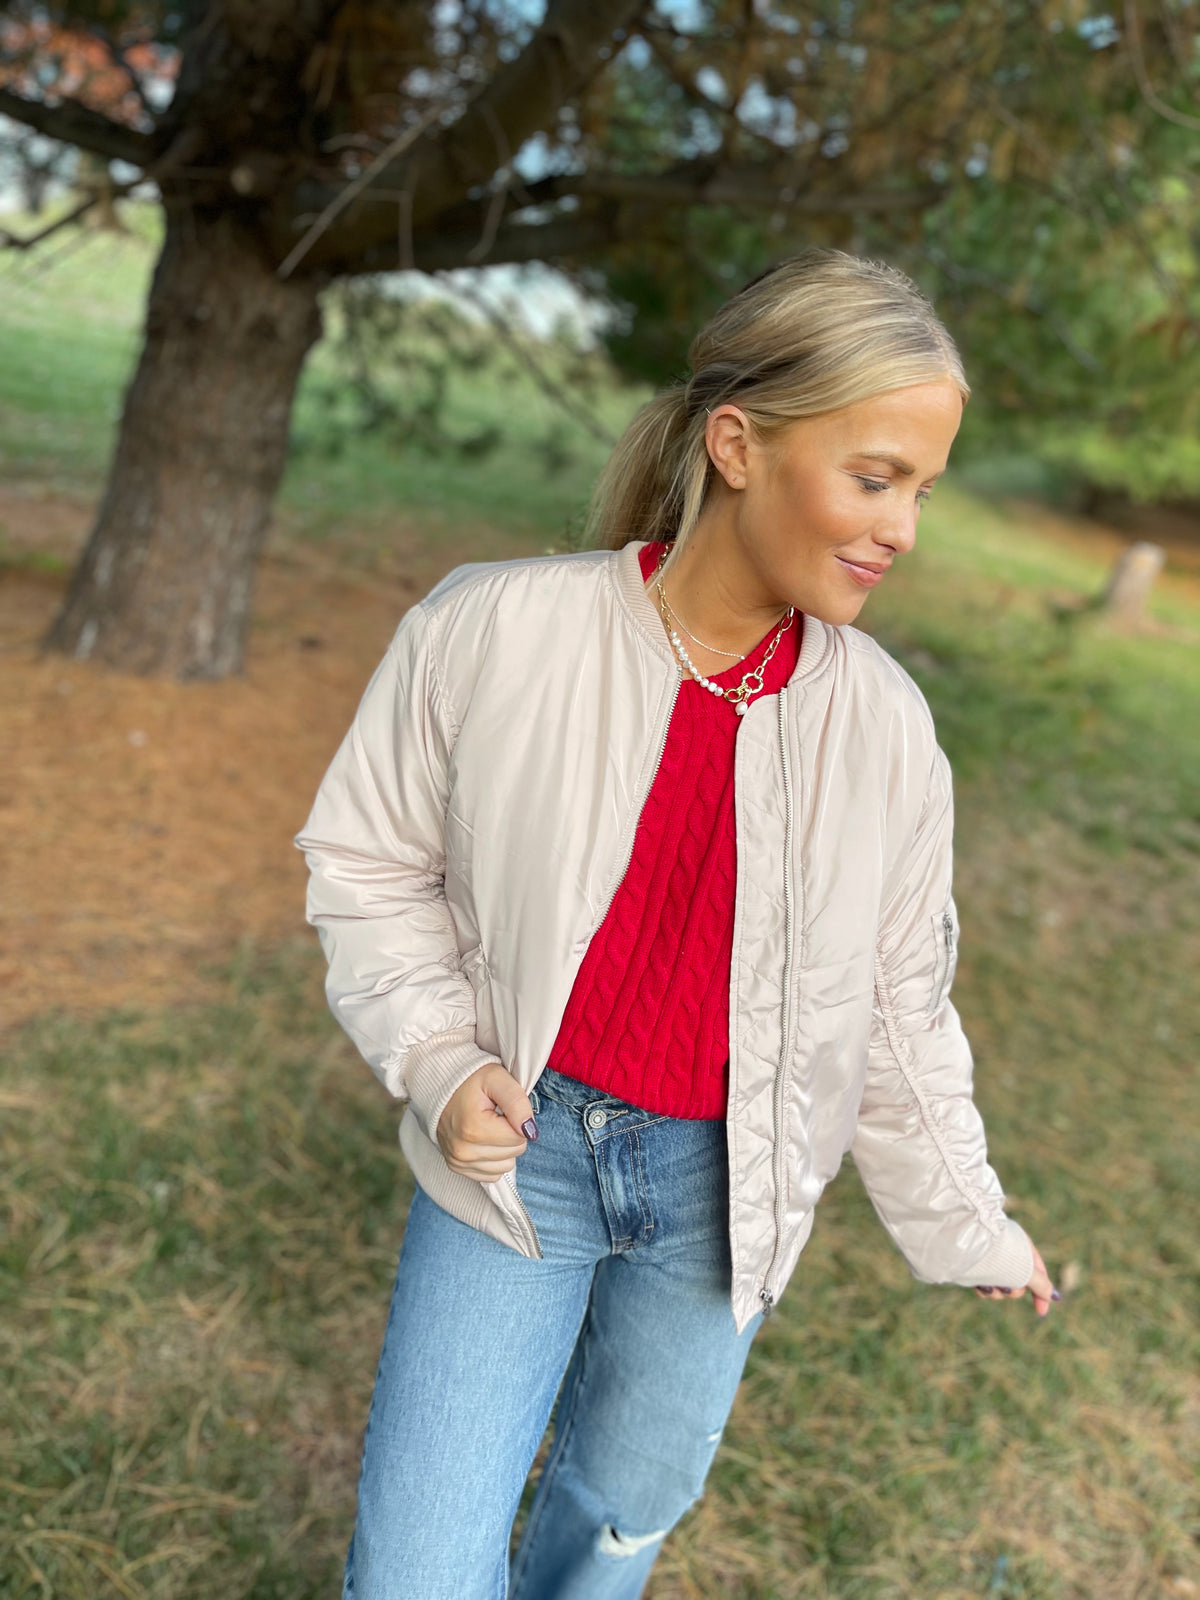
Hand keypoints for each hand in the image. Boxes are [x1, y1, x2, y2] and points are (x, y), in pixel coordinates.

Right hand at [435, 1061, 537, 1181]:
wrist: (440, 1085)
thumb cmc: (470, 1080)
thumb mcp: (497, 1079)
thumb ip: (517, 1102)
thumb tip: (530, 1131)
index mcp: (474, 1129)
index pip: (520, 1138)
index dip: (517, 1119)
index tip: (501, 1107)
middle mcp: (463, 1151)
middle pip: (514, 1153)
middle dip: (510, 1133)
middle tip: (494, 1115)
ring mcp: (458, 1162)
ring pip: (506, 1166)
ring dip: (503, 1147)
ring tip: (488, 1126)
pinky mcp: (456, 1167)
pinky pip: (491, 1174)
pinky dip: (492, 1159)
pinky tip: (483, 1140)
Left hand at [974, 1241, 1060, 1317]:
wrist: (965, 1245)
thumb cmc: (999, 1254)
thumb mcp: (1025, 1270)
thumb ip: (1040, 1284)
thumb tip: (1052, 1296)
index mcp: (1023, 1246)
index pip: (1039, 1273)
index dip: (1041, 1293)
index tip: (1041, 1312)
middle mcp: (1008, 1253)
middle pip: (1019, 1283)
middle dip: (1013, 1290)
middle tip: (1006, 1287)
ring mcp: (992, 1261)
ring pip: (1002, 1287)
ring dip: (997, 1291)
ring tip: (989, 1285)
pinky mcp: (977, 1268)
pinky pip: (986, 1286)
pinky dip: (985, 1289)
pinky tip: (979, 1286)